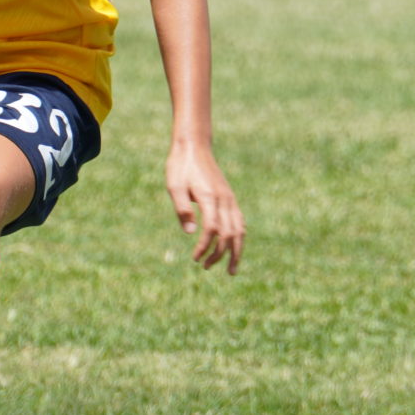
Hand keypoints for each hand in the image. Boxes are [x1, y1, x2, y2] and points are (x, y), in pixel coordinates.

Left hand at [166, 141, 244, 274]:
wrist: (193, 145)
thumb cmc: (180, 166)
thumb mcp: (174, 186)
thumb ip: (182, 209)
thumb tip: (191, 233)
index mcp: (210, 197)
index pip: (213, 229)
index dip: (205, 247)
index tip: (195, 259)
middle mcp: (224, 199)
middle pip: (230, 234)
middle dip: (221, 255)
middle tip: (207, 267)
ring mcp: (229, 198)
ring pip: (240, 229)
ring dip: (236, 251)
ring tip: (231, 269)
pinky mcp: (229, 197)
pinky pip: (240, 221)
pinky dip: (239, 237)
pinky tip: (234, 247)